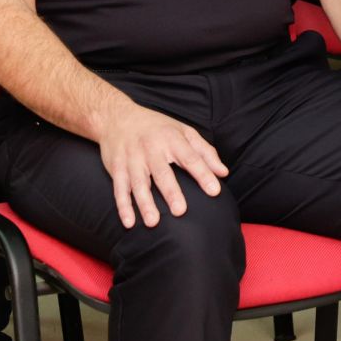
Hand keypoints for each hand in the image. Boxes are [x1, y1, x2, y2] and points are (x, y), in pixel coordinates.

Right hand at [97, 100, 228, 227]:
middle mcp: (151, 148)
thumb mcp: (184, 132)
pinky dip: (123, 206)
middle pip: (162, 172)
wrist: (117, 117)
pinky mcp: (116, 168)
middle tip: (180, 211)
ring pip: (139, 183)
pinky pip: (119, 189)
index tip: (215, 191)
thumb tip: (223, 173)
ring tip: (153, 223)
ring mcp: (132, 159)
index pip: (190, 158)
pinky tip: (129, 222)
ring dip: (145, 203)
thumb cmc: (158, 128)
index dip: (203, 174)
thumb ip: (205, 152)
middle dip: (170, 192)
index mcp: (172, 139)